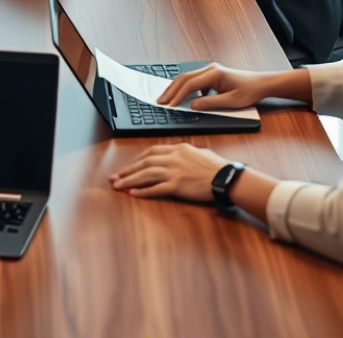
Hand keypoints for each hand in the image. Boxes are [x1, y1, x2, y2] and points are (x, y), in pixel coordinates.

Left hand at [109, 144, 227, 201]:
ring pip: (146, 175)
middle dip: (128, 169)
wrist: (227, 177)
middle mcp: (173, 158)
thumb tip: (180, 154)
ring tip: (117, 185)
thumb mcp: (200, 152)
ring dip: (129, 180)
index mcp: (178, 149)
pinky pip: (156, 189)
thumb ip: (186, 153)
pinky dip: (143, 191)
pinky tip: (133, 193)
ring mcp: (174, 172)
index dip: (139, 159)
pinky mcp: (177, 186)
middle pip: (144, 163)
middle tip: (115, 175)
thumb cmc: (218, 166)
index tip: (131, 164)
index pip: (152, 152)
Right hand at [157, 63, 273, 110]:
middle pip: (184, 78)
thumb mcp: (231, 102)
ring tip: (166, 98)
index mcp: (214, 74)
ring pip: (187, 77)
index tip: (170, 105)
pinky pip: (193, 80)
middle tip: (161, 101)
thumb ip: (210, 103)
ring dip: (175, 88)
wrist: (261, 83)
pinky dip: (183, 87)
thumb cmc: (249, 91)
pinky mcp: (211, 74)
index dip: (178, 95)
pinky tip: (180, 96)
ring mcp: (210, 70)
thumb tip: (192, 105)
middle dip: (171, 90)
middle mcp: (210, 69)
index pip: (190, 84)